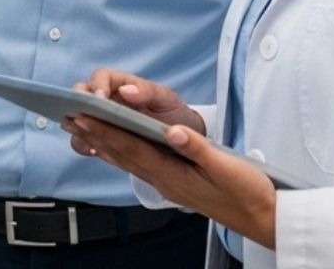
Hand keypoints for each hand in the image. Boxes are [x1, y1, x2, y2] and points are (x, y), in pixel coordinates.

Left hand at [66, 115, 277, 249]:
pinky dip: (122, 153)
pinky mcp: (176, 184)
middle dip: (97, 135)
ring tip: (82, 129)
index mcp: (175, 176)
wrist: (262, 217)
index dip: (108, 132)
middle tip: (71, 117)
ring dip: (104, 144)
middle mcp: (166, 182)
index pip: (134, 150)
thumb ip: (196, 147)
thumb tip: (170, 130)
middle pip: (124, 155)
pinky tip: (113, 147)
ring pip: (129, 162)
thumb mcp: (225, 166)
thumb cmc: (247, 191)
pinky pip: (141, 166)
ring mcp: (169, 185)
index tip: (86, 117)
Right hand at [71, 69, 205, 137]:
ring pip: (78, 119)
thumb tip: (125, 90)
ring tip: (88, 136)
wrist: (181, 140)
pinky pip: (84, 140)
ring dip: (77, 127)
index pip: (101, 76)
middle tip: (82, 117)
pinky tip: (95, 151)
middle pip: (81, 94)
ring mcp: (101, 120)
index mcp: (120, 84)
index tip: (99, 99)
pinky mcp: (101, 140)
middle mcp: (106, 99)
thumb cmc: (172, 113)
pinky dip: (85, 144)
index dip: (97, 85)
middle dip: (78, 104)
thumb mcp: (166, 99)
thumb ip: (147, 91)